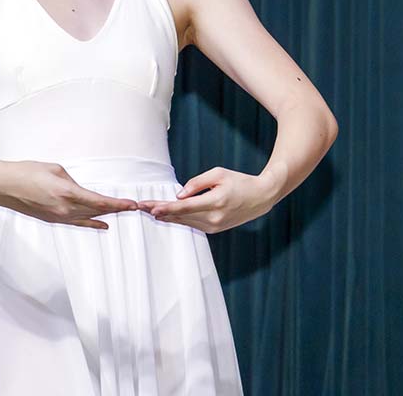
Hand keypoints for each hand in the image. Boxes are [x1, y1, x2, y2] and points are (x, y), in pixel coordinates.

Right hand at [0, 160, 138, 228]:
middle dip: (116, 209)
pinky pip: (77, 222)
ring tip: (122, 212)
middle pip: (97, 211)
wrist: (3, 185)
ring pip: (88, 217)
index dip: (118, 204)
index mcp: (67, 193)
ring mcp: (58, 217)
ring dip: (106, 215)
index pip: (99, 202)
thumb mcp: (55, 169)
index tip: (132, 204)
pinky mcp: (51, 219)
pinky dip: (92, 223)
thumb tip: (79, 191)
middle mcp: (64, 209)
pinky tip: (103, 225)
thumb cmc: (26, 172)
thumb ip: (72, 181)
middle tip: (133, 207)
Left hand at [139, 166, 281, 232]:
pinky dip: (179, 220)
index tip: (151, 207)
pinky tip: (166, 216)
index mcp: (215, 202)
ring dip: (167, 217)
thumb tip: (179, 195)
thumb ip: (197, 183)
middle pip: (181, 216)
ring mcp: (215, 226)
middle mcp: (214, 218)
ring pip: (185, 222)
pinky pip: (193, 224)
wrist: (260, 197)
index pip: (185, 207)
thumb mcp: (218, 174)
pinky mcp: (215, 229)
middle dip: (160, 211)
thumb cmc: (239, 181)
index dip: (166, 208)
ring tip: (149, 211)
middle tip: (141, 207)